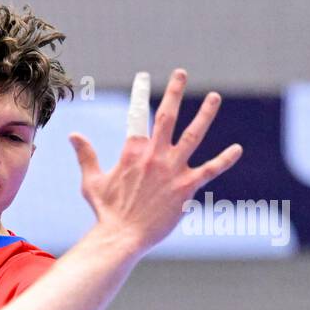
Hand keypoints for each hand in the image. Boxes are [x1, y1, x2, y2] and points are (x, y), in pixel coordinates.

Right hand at [68, 68, 242, 255]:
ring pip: (194, 135)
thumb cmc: (106, 211)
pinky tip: (237, 149)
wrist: (121, 236)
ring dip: (205, 114)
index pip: (135, 116)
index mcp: (132, 152)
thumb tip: (73, 134)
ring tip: (214, 97)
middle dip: (174, 92)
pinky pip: (210, 169)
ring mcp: (173, 170)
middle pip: (167, 117)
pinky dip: (224, 159)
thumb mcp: (92, 181)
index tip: (142, 77)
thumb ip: (86, 155)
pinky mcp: (187, 187)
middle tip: (181, 73)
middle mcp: (154, 156)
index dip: (138, 95)